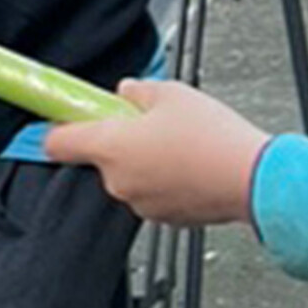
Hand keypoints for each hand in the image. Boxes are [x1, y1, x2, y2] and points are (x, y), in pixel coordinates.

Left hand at [44, 80, 270, 226]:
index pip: (57, 142)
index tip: (56, 118)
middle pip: (101, 155)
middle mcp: (118, 181)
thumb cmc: (213, 138)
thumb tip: (126, 92)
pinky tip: (190, 162)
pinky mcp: (163, 216)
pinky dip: (164, 178)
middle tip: (150, 121)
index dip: (55, 127)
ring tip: (181, 142)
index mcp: (111, 147)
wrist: (252, 179)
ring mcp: (139, 203)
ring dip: (145, 159)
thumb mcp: (172, 93)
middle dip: (120, 138)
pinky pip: (152, 191)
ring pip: (129, 174)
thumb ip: (138, 91)